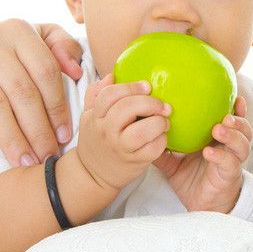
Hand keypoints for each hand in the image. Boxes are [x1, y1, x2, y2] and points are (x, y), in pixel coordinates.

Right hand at [0, 20, 82, 165]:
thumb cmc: (9, 51)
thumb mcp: (38, 38)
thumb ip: (63, 46)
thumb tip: (76, 71)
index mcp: (19, 31)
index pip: (45, 72)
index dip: (57, 107)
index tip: (65, 136)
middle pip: (22, 91)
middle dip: (38, 130)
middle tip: (48, 157)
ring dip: (11, 138)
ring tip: (25, 163)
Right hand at [75, 75, 171, 190]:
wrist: (92, 175)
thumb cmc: (96, 141)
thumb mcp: (89, 117)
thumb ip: (96, 95)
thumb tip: (111, 76)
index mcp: (95, 117)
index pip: (109, 94)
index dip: (131, 87)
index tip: (147, 86)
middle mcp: (106, 131)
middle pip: (126, 108)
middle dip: (149, 102)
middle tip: (162, 105)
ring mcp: (120, 148)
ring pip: (141, 131)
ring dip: (158, 122)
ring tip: (164, 121)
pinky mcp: (134, 163)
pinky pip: (152, 149)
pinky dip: (161, 141)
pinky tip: (162, 137)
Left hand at [154, 97, 251, 213]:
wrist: (201, 206)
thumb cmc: (191, 180)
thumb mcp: (173, 163)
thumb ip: (162, 149)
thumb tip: (142, 134)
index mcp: (219, 140)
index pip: (231, 119)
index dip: (235, 108)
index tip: (233, 96)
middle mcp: (229, 148)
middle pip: (243, 129)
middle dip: (238, 119)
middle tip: (225, 114)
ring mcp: (232, 161)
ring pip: (242, 144)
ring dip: (232, 135)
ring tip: (218, 129)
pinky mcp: (229, 175)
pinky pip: (229, 163)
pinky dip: (220, 155)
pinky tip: (209, 152)